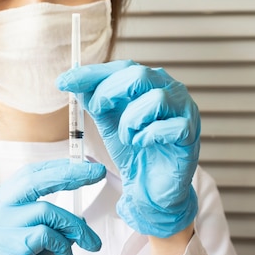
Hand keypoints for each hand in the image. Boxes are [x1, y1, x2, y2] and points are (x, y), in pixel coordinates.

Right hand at [0, 159, 105, 254]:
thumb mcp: (26, 253)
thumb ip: (47, 236)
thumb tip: (76, 225)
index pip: (25, 177)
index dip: (54, 168)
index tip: (80, 167)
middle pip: (33, 178)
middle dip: (70, 172)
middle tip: (97, 172)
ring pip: (48, 210)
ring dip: (76, 226)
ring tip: (90, 243)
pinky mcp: (11, 244)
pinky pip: (49, 236)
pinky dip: (65, 248)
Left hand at [57, 60, 199, 237]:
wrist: (149, 187)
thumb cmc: (133, 150)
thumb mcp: (107, 121)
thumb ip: (93, 99)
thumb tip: (70, 79)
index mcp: (150, 82)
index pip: (122, 66)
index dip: (92, 73)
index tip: (64, 82)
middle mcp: (170, 89)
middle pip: (140, 74)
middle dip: (110, 92)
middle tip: (97, 110)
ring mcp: (185, 110)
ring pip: (156, 99)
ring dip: (131, 120)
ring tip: (127, 136)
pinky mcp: (190, 134)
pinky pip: (171, 127)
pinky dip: (148, 136)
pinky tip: (142, 144)